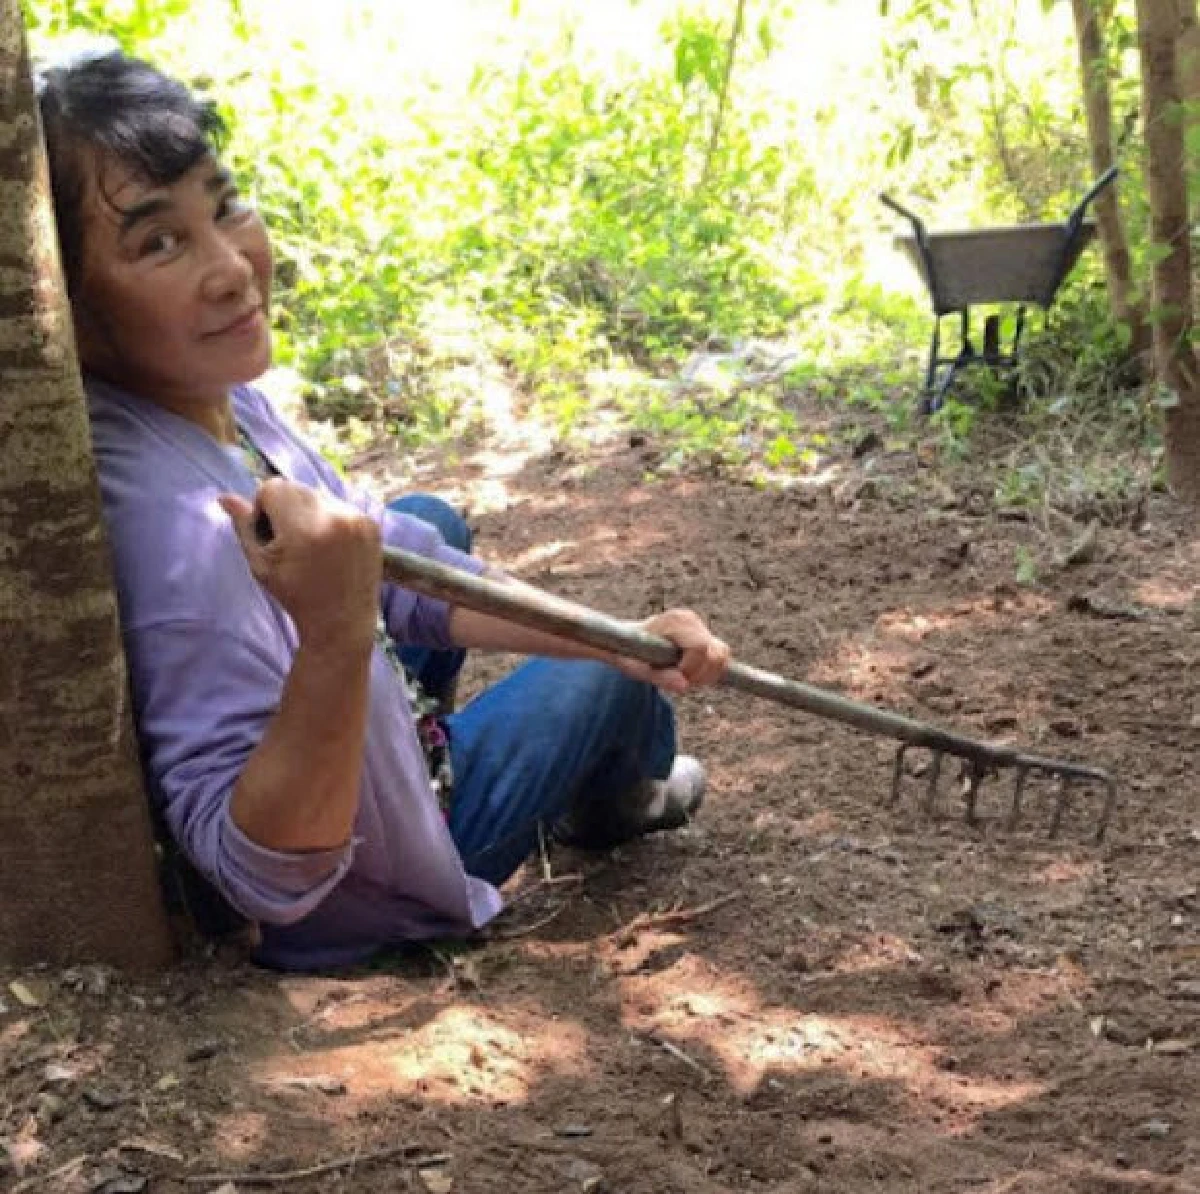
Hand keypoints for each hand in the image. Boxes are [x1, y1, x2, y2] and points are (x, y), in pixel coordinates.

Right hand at [219, 479, 381, 652]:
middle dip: (287, 509)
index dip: (264, 509)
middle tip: (292, 544)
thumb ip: (244, 526)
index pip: (273, 486)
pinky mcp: (372, 524)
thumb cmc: (295, 596)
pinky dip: (332, 520)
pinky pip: (341, 506)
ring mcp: (358, 520)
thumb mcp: (261, 564)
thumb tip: (224, 496)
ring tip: (313, 548)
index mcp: (304, 529)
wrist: (342, 622)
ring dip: (310, 513)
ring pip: (319, 495)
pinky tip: (332, 549)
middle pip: (296, 488)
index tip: (272, 536)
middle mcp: (334, 517)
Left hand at [618, 608, 730, 695]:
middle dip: (699, 674)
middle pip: (714, 654)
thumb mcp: (638, 670)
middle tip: (677, 679)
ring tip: (683, 676)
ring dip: (706, 674)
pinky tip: (691, 673)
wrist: (627, 642)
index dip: (690, 669)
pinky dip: (710, 671)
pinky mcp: (705, 634)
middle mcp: (690, 619)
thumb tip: (684, 685)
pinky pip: (721, 656)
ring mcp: (699, 626)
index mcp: (674, 621)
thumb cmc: (629, 654)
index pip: (700, 647)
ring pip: (722, 656)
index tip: (673, 675)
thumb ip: (661, 677)